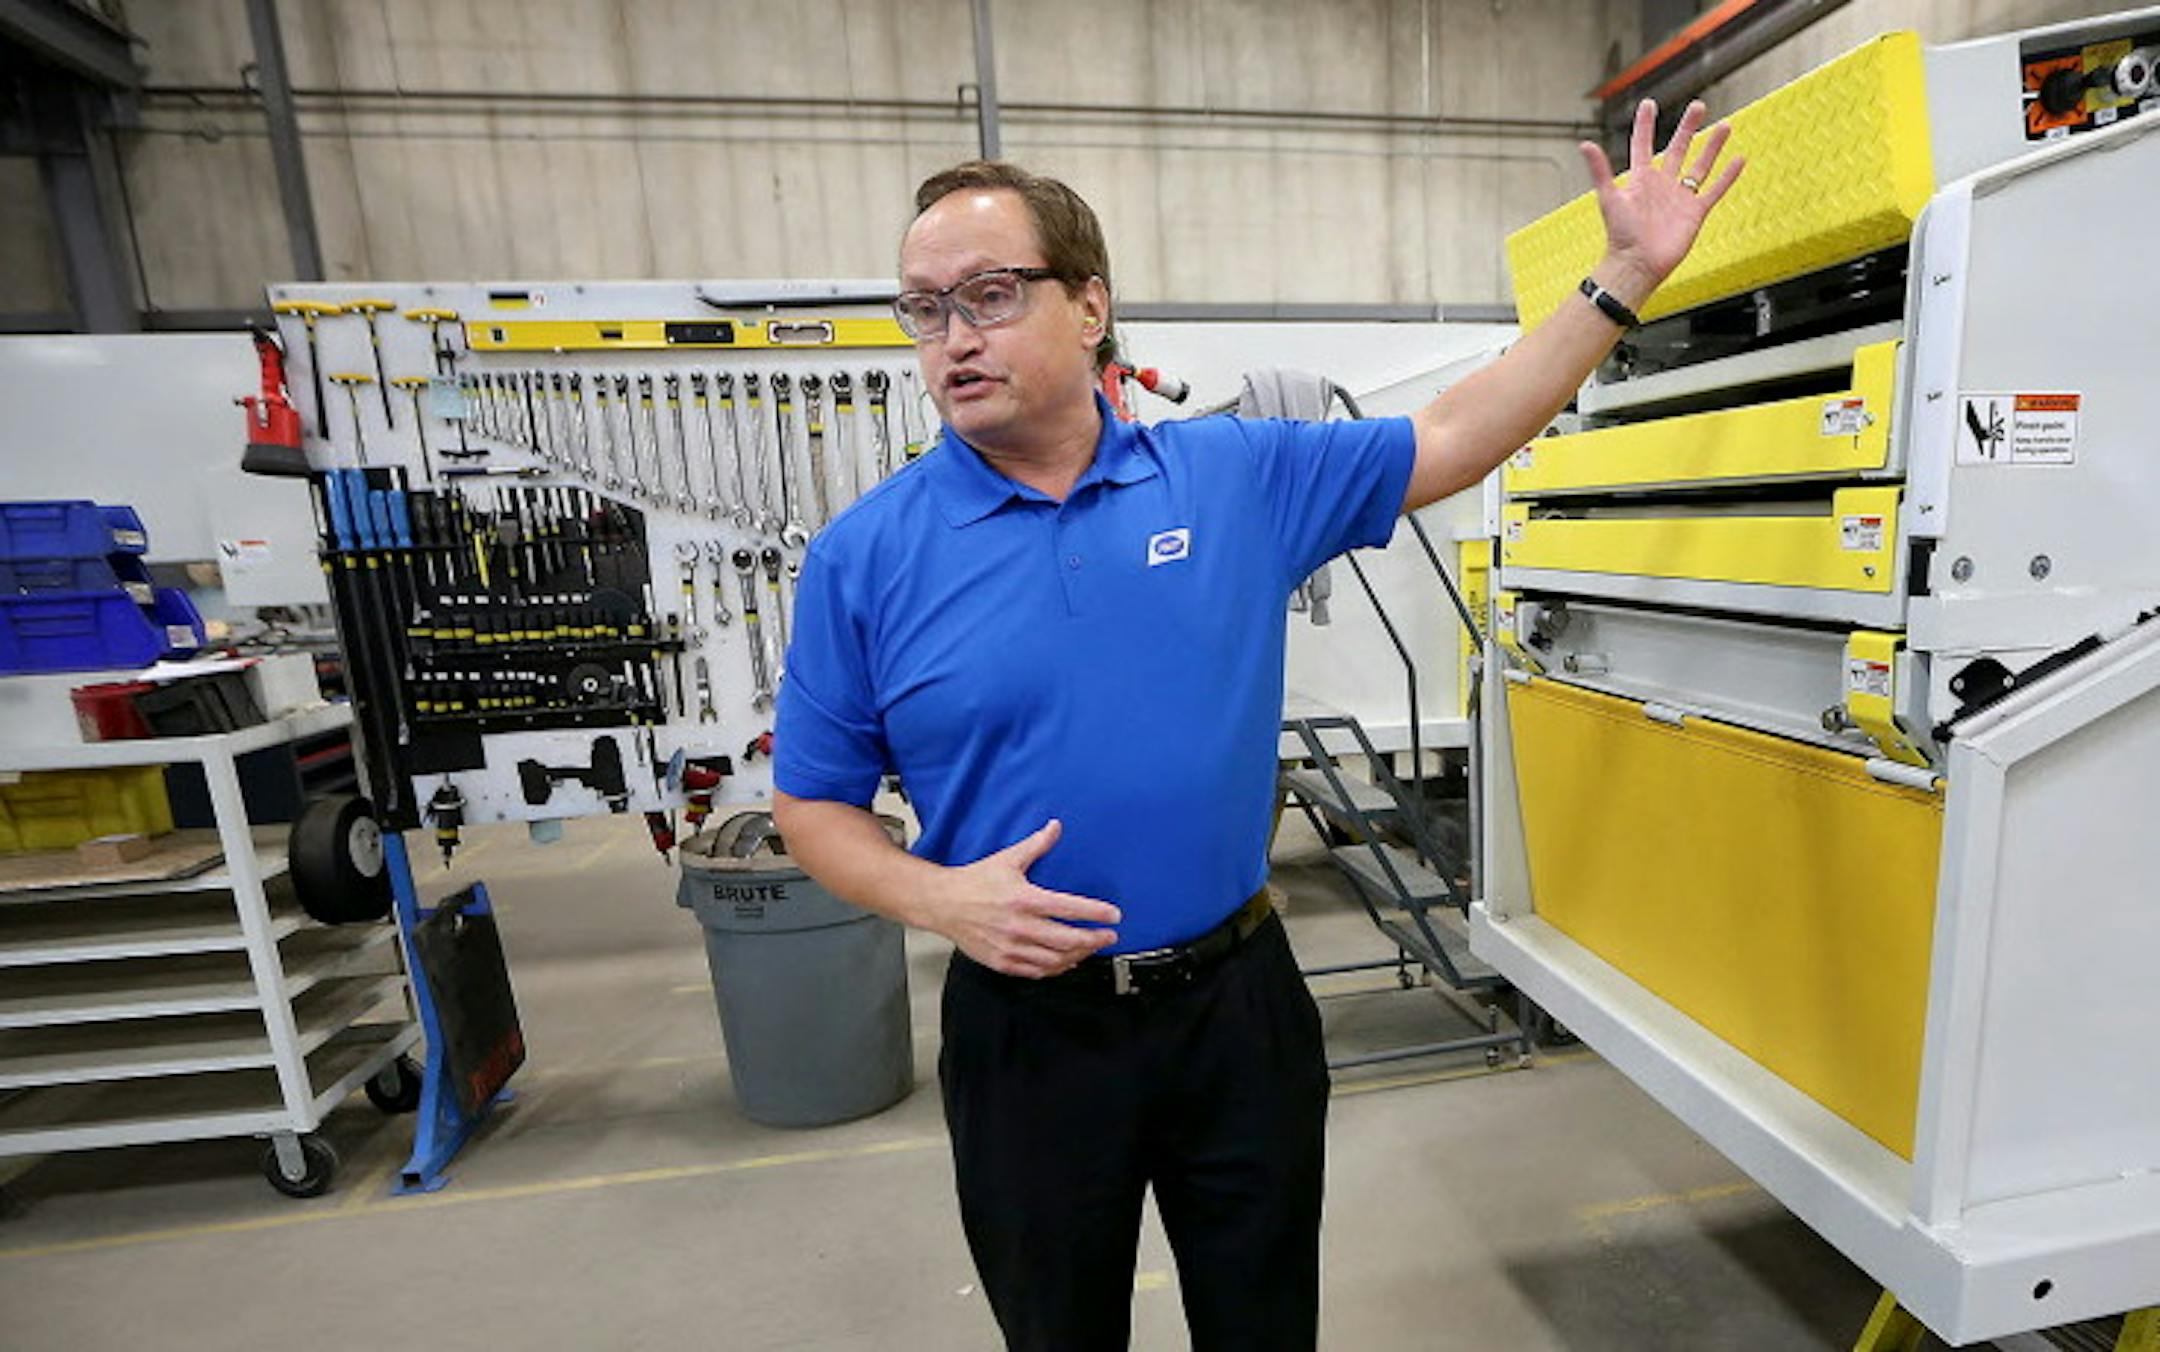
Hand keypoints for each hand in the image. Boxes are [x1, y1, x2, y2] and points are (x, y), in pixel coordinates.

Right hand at [934, 819, 1120, 977]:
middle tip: (1109, 936)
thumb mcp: (1008, 859)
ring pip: (1054, 959)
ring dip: (1078, 955)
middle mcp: (1019, 925)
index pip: (1068, 908)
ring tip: (1090, 947)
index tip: (1113, 915)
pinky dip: (1055, 968)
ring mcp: (1010, 946)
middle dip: (1094, 939)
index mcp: (1024, 899)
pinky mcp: (1002, 961)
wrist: (942, 903)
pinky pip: (1036, 971)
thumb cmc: (975, 882)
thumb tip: (1055, 827)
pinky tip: (1066, 961)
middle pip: (1067, 939)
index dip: (1095, 913)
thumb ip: (1036, 845)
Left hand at [1578, 98, 1744, 304]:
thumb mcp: (1608, 198)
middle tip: (1699, 106)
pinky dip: (1727, 176)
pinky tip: (1738, 159)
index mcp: (1641, 179)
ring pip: (1700, 165)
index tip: (1649, 104)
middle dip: (1688, 127)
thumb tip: (1585, 144)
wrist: (1637, 264)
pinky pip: (1714, 190)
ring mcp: (1680, 198)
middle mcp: (1662, 185)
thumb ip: (1599, 170)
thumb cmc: (1620, 235)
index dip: (1645, 125)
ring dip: (1712, 147)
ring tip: (1725, 125)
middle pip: (1677, 149)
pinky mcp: (1695, 212)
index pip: (1642, 144)